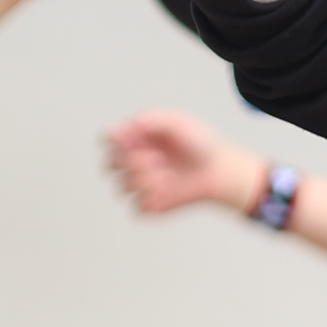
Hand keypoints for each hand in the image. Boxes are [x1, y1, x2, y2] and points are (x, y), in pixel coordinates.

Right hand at [105, 111, 259, 218]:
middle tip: (155, 160)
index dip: (114, 141)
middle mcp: (133, 161)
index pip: (107, 139)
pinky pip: (136, 208)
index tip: (135, 142)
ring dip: (143, 181)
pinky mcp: (149, 204)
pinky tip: (166, 192)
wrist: (219, 170)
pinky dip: (149, 200)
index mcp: (135, 138)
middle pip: (109, 164)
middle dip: (129, 162)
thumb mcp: (176, 122)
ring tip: (166, 176)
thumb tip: (126, 125)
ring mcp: (140, 184)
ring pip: (121, 186)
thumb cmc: (199, 143)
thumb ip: (150, 119)